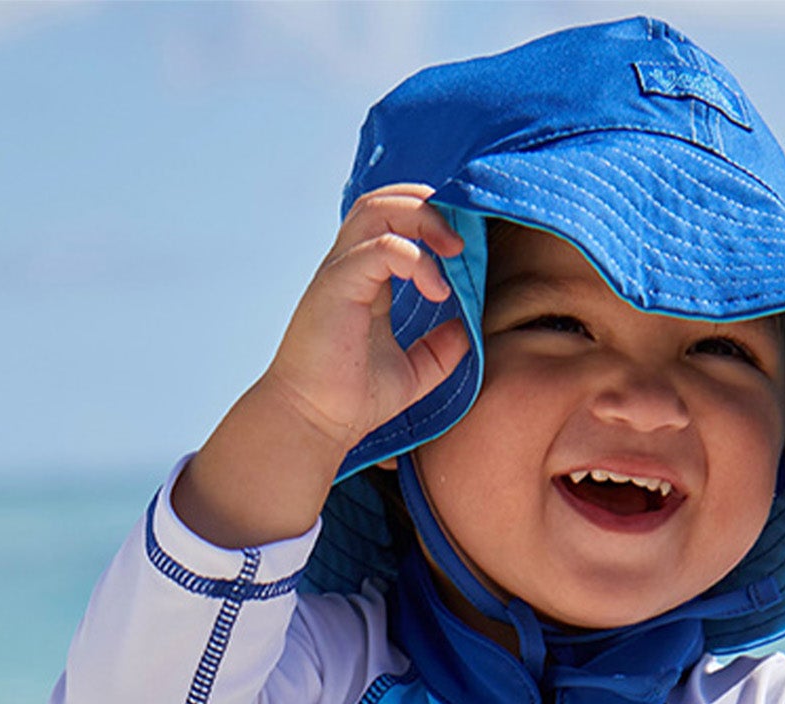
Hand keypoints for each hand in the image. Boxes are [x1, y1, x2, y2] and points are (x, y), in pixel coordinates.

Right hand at [264, 185, 469, 456]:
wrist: (315, 422)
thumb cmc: (351, 399)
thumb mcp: (414, 371)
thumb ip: (441, 347)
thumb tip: (469, 327)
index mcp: (365, 277)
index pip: (393, 218)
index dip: (431, 219)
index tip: (464, 247)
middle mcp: (349, 266)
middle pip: (384, 200)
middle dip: (429, 205)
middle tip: (461, 240)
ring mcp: (340, 272)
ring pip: (377, 209)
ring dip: (423, 219)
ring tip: (453, 250)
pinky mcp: (336, 286)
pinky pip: (379, 247)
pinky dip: (415, 258)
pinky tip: (437, 290)